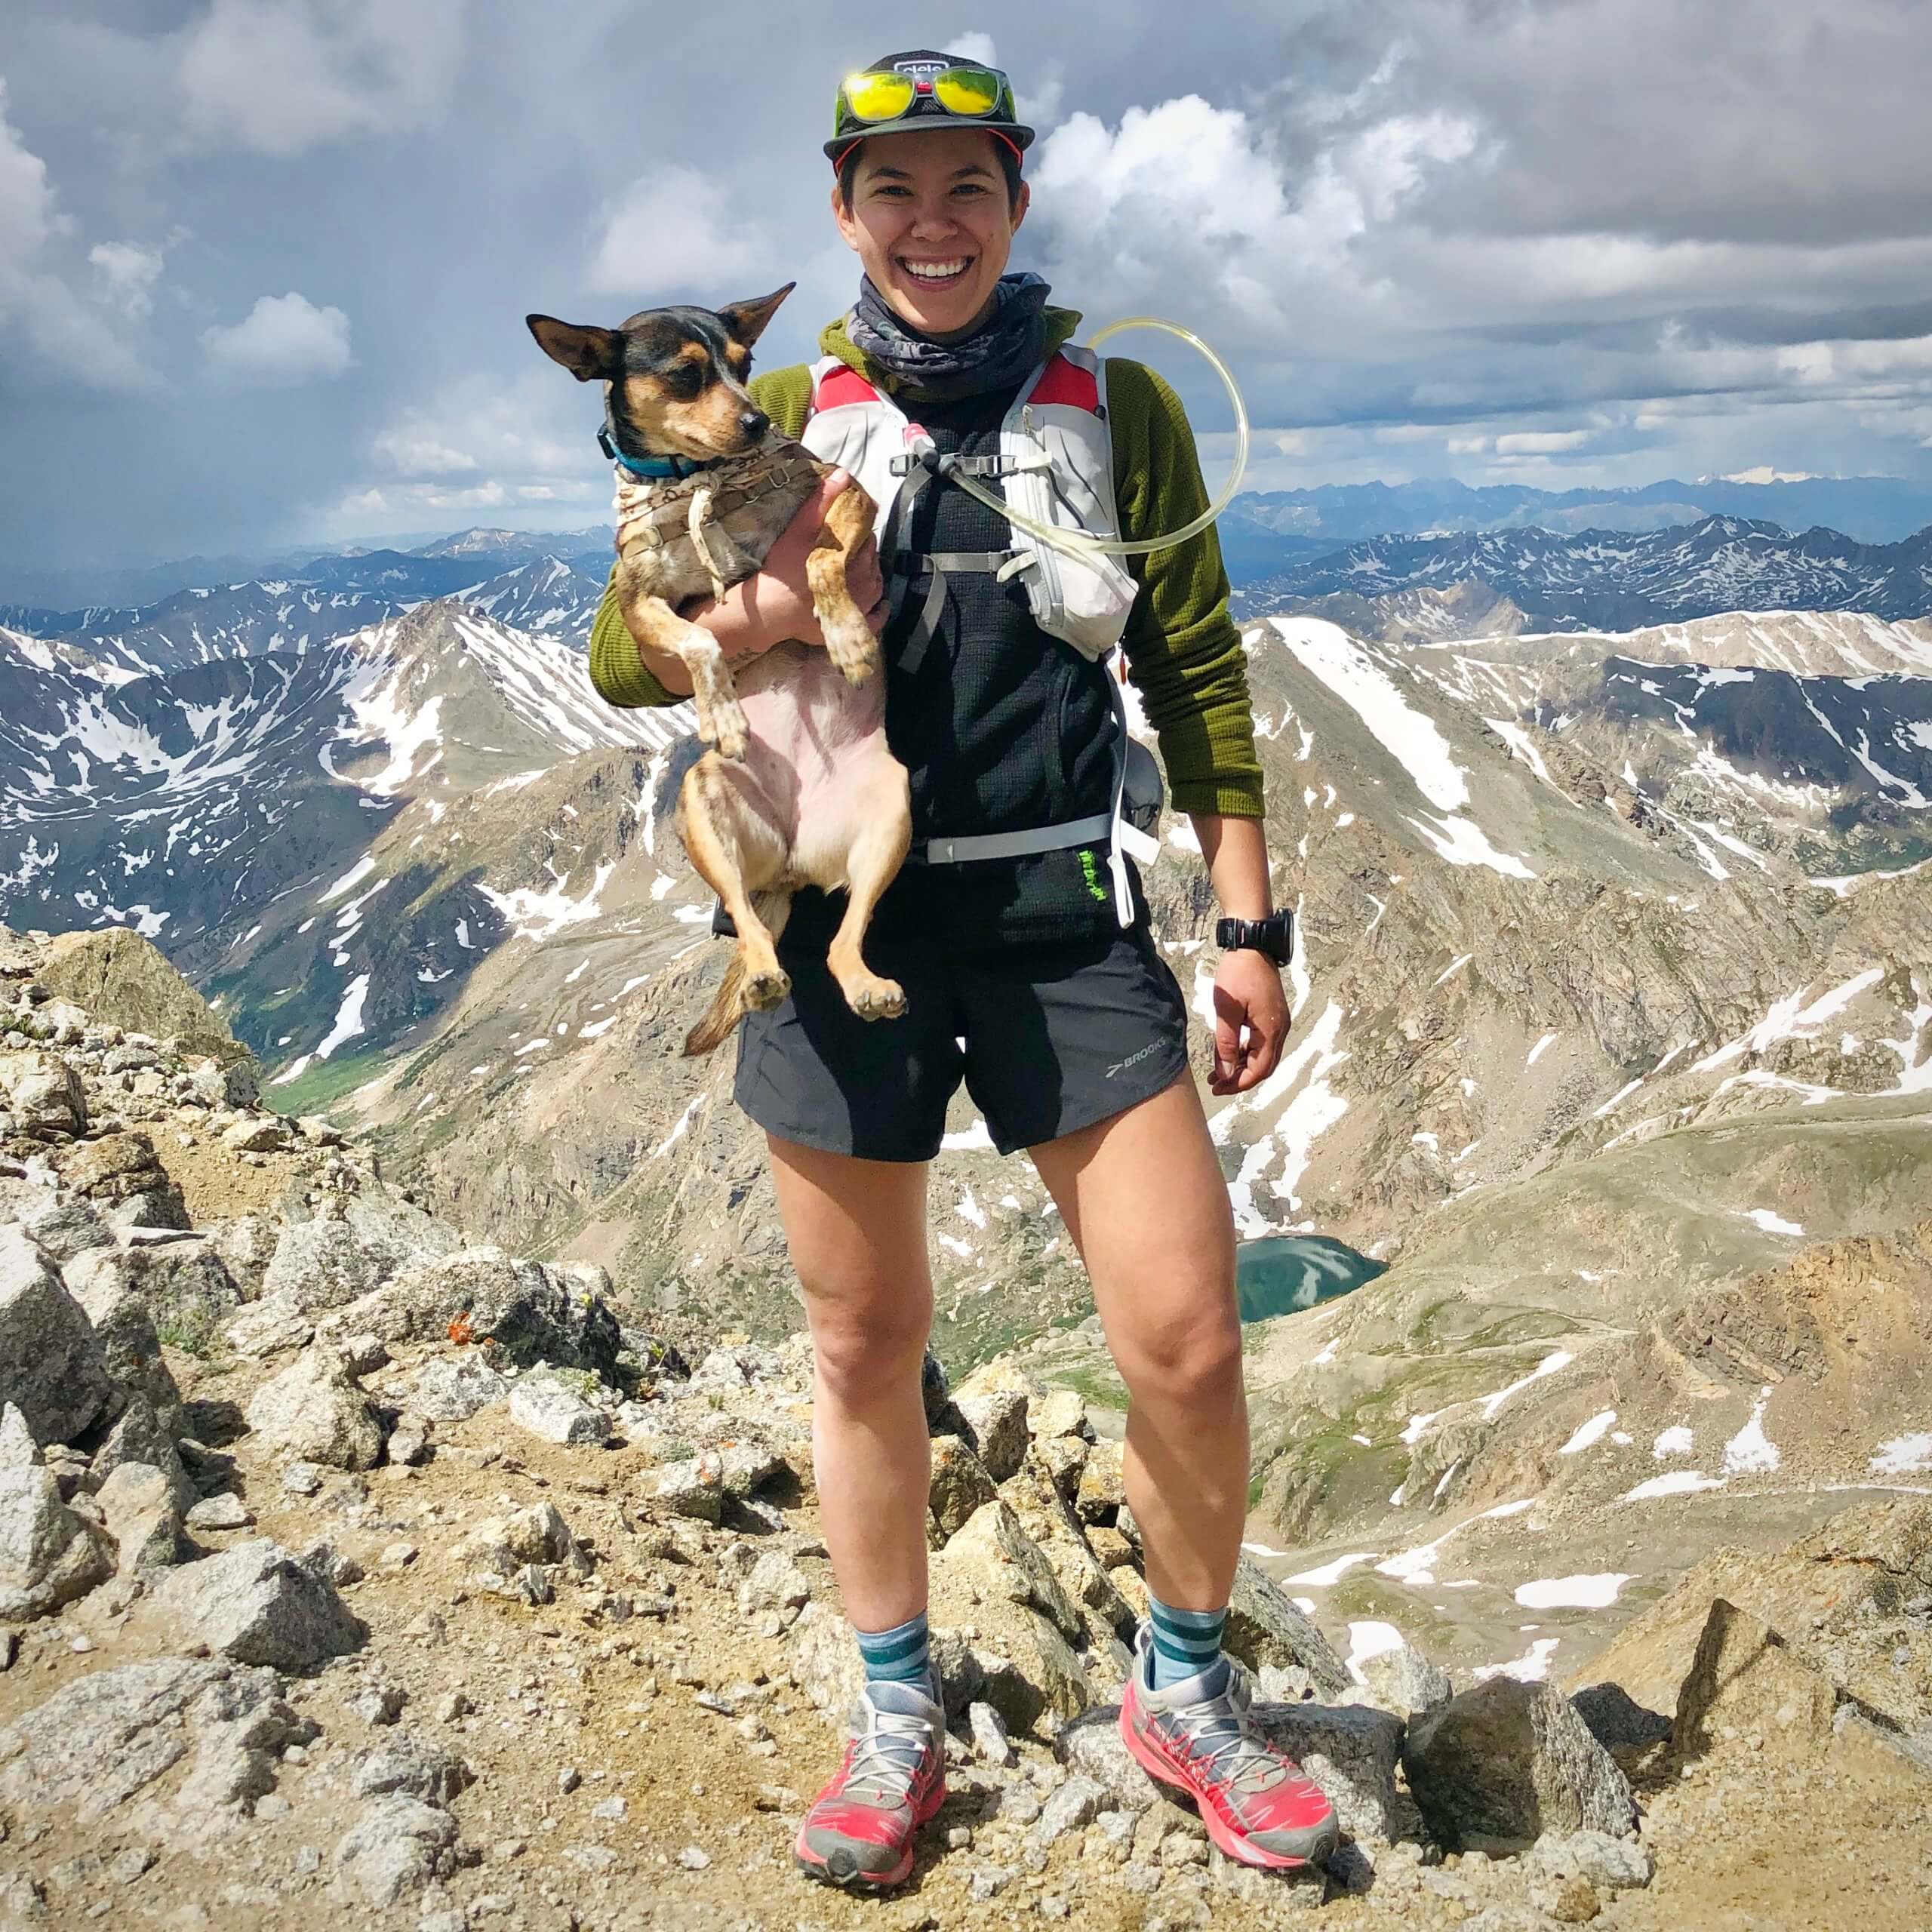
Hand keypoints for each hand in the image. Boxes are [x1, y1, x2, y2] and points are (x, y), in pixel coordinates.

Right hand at [683, 469, 887, 659]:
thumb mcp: (799, 529)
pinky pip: (877, 619)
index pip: (869, 537)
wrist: (768, 610)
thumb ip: (822, 501)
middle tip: (848, 547)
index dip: (860, 530)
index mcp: (855, 557)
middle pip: (874, 560)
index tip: (849, 528)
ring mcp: (862, 607)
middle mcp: (865, 582)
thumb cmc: (783, 568)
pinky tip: (876, 604)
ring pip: (877, 585)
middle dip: (864, 551)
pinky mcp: (853, 626)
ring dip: (871, 575)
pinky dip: (879, 610)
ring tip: (856, 569)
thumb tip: (843, 474)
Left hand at [1209, 948, 1290, 1095]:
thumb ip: (1226, 1044)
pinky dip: (1247, 1053)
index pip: (1258, 1070)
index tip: (1218, 1088)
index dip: (1238, 1083)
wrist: (1252, 946)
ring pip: (1264, 1056)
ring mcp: (1279, 1023)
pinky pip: (1263, 1044)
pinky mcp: (1273, 1016)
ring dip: (1243, 1066)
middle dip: (1240, 1078)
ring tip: (1218, 1072)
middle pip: (1264, 1067)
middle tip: (1216, 1084)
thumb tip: (1225, 1072)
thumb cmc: (1238, 975)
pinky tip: (1230, 1053)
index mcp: (1270, 1031)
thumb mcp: (1227, 1011)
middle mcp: (1280, 1030)